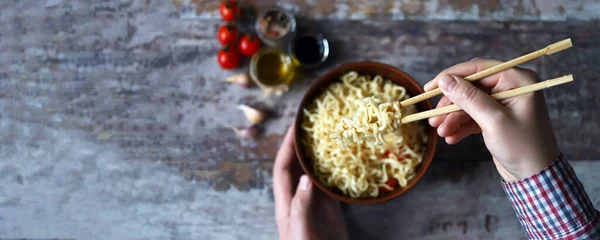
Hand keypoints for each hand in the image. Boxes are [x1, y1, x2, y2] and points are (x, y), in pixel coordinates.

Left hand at [273, 125, 347, 239]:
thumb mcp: (302, 231)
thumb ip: (301, 206)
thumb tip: (306, 177)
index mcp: (285, 202)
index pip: (282, 167)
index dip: (287, 146)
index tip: (296, 125)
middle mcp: (297, 198)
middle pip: (296, 165)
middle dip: (301, 143)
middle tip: (312, 122)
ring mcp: (313, 203)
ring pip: (312, 171)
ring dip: (317, 153)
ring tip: (327, 133)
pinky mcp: (328, 209)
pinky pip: (329, 184)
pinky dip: (333, 169)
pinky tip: (343, 159)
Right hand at [424, 58, 559, 181]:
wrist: (535, 177)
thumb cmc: (522, 146)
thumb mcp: (493, 120)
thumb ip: (468, 98)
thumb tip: (444, 80)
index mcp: (518, 80)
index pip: (479, 69)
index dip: (452, 76)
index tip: (431, 87)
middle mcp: (511, 88)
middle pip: (471, 87)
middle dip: (451, 103)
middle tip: (433, 117)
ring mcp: (503, 104)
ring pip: (469, 103)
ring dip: (452, 117)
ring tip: (440, 131)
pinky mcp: (496, 119)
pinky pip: (473, 117)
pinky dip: (460, 126)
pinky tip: (451, 137)